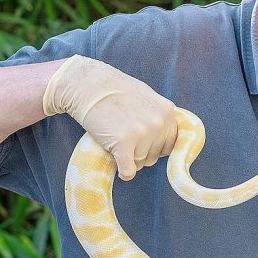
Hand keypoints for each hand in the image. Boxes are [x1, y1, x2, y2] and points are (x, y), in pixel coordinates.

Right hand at [42, 54, 177, 179]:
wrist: (88, 85)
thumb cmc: (115, 91)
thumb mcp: (147, 98)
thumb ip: (160, 117)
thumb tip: (170, 141)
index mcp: (167, 112)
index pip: (170, 145)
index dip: (154, 146)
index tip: (140, 140)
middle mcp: (158, 123)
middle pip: (155, 156)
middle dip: (140, 152)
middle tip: (123, 136)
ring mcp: (142, 133)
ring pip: (141, 164)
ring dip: (128, 158)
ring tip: (116, 139)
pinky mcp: (123, 143)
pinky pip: (129, 171)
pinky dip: (124, 172)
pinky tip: (117, 162)